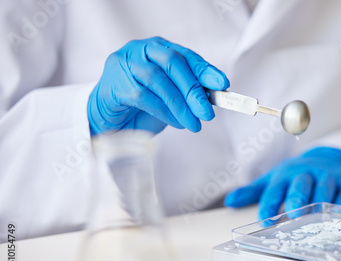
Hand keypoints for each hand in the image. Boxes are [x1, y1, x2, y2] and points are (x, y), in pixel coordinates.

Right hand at [87, 37, 228, 134]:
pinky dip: (164, 112)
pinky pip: (143, 96)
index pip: (186, 56)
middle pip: (173, 63)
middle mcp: (141, 50)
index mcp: (158, 48)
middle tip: (207, 112)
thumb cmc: (141, 105)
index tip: (222, 84)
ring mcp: (125, 64)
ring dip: (180, 105)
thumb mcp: (170, 96)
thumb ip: (189, 92)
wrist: (109, 118)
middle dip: (193, 89)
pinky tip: (176, 122)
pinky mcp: (115, 83)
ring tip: (193, 123)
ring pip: (158, 80)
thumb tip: (214, 96)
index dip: (206, 70)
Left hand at [224, 147, 340, 220]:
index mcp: (285, 175)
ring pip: (323, 189)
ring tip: (315, 219)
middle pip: (300, 186)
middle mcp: (306, 174)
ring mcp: (328, 176)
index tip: (265, 220)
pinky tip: (338, 214)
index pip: (275, 190)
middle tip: (293, 215)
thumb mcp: (275, 179)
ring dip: (319, 203)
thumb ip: (253, 192)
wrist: (331, 158)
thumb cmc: (298, 175)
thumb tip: (229, 201)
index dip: (270, 205)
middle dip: (296, 199)